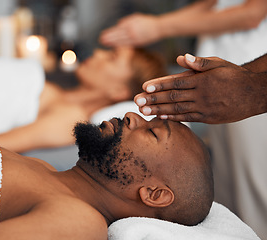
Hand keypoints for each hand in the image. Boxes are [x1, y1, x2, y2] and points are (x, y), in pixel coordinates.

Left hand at [99, 13, 161, 46]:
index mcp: (130, 24)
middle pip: (117, 36)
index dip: (109, 33)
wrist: (158, 28)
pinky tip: (115, 47)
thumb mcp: (136, 17)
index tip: (102, 35)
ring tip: (106, 44)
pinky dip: (120, 46)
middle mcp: (131, 31)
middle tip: (101, 41)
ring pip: (121, 41)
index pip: (117, 29)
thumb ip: (126, 20)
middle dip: (108, 39)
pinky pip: (127, 45)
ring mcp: (134, 37)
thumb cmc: (147, 21)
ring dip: (112, 43)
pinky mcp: (138, 42)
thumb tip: (118, 24)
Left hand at [134, 54, 266, 123]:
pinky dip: (173, 117)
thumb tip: (179, 58)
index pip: (176, 82)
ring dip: (159, 109)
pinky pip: (187, 118)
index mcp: (202, 80)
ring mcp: (204, 108)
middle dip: (153, 99)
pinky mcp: (208, 118)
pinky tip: (160, 116)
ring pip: (177, 109)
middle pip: (173, 97)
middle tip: (137, 101)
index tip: (144, 87)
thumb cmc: (234, 75)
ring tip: (144, 111)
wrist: (254, 93)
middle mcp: (201, 95)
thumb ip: (198, 62)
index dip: (159, 85)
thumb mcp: (218, 64)